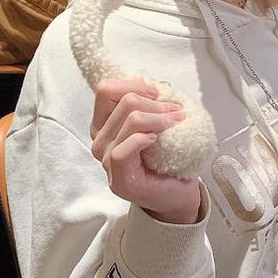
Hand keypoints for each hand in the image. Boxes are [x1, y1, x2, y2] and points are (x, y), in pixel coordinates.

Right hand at [89, 78, 202, 223]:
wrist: (177, 192)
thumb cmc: (167, 156)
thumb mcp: (154, 122)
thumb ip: (146, 104)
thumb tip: (152, 85)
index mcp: (104, 123)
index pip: (105, 90)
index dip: (132, 84)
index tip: (157, 92)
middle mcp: (100, 140)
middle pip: (123, 102)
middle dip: (156, 103)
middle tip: (176, 112)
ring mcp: (106, 162)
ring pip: (129, 122)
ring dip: (159, 118)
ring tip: (176, 122)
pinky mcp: (117, 179)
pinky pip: (122, 150)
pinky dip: (143, 139)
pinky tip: (158, 140)